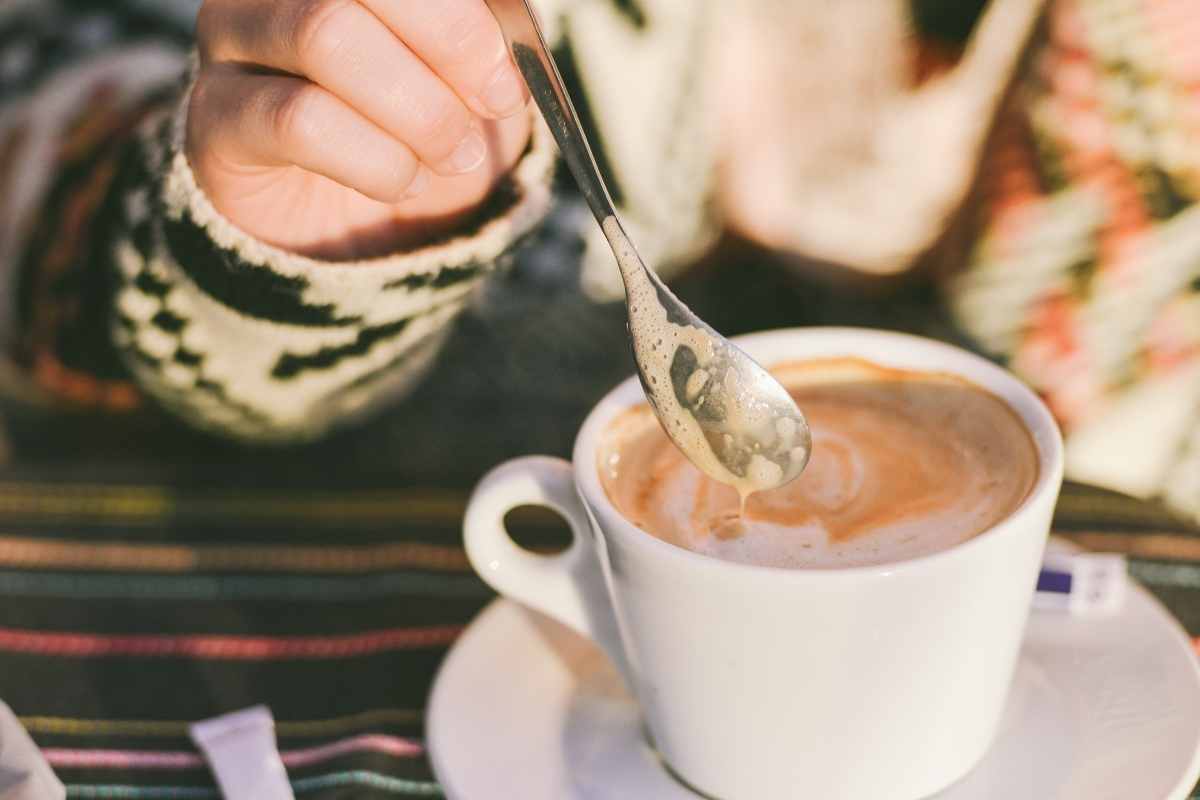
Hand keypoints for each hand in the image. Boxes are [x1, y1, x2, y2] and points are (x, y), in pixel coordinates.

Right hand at [188, 0, 531, 259]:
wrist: (358, 228)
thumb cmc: (420, 131)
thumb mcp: (473, 78)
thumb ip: (488, 32)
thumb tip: (512, 23)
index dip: (466, 16)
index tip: (513, 78)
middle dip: (452, 44)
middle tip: (493, 107)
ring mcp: (234, 37)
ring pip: (327, 36)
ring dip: (418, 110)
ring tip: (452, 155)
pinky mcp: (215, 114)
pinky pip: (297, 118)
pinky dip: (374, 159)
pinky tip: (402, 181)